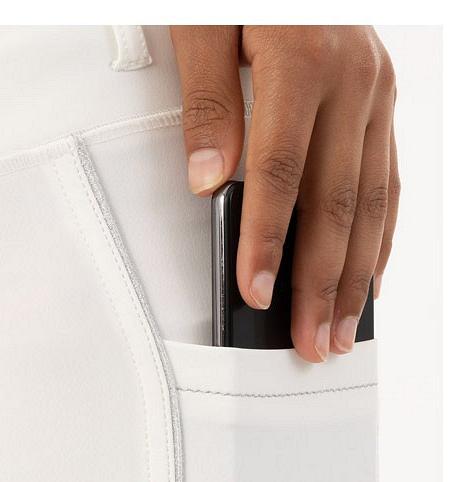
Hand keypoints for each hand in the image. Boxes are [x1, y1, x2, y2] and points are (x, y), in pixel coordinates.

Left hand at [170, 26, 398, 361]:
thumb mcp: (202, 24)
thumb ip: (204, 101)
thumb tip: (209, 181)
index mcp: (302, 59)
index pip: (280, 173)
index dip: (268, 241)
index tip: (257, 294)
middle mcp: (352, 79)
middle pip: (335, 201)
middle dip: (321, 282)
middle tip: (309, 342)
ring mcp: (375, 90)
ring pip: (370, 199)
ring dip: (355, 274)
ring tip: (340, 331)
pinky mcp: (382, 98)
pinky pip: (387, 177)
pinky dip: (379, 234)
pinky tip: (367, 276)